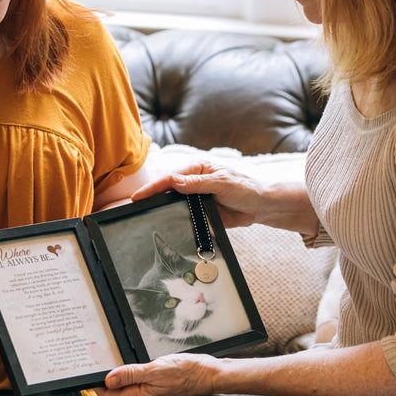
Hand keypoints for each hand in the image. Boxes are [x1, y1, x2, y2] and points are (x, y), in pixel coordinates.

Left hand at [101, 353, 223, 395]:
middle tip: (93, 361)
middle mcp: (142, 394)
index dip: (96, 384)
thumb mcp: (155, 370)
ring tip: (105, 359)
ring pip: (125, 383)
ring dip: (115, 373)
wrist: (207, 373)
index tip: (87, 372)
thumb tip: (109, 379)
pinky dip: (128, 370)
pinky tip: (128, 361)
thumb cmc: (186, 372)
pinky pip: (136, 377)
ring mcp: (149, 388)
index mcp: (140, 395)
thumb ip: (131, 374)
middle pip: (115, 390)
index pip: (109, 394)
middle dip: (103, 378)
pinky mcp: (156, 381)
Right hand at [129, 162, 263, 227]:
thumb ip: (198, 183)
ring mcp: (196, 198)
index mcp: (197, 169)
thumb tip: (173, 181)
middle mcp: (194, 182)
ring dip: (162, 210)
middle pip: (168, 191)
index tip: (138, 197)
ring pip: (174, 204)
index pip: (171, 178)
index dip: (153, 187)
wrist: (262, 206)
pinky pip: (185, 217)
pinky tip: (165, 226)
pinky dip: (175, 220)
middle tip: (133, 208)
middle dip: (151, 198)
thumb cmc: (246, 188)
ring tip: (143, 217)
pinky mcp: (201, 213)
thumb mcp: (222, 183)